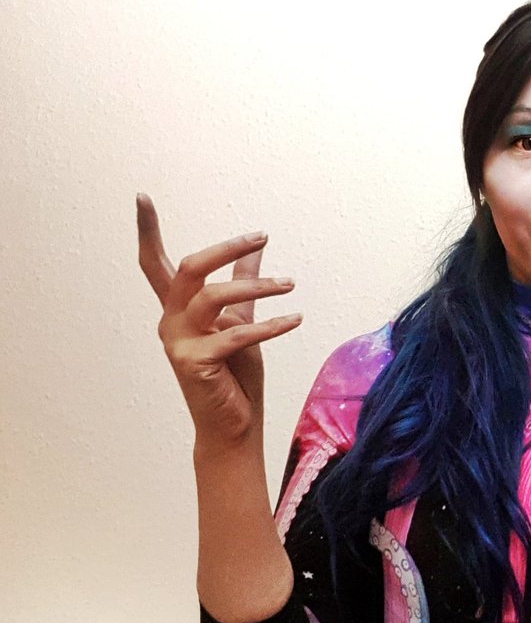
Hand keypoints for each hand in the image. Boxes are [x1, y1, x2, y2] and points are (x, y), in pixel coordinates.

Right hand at [136, 193, 301, 446]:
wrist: (234, 425)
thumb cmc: (235, 376)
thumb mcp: (241, 320)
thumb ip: (243, 284)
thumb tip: (256, 247)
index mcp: (177, 310)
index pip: (154, 264)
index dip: (147, 230)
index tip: (142, 197)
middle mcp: (171, 322)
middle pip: (188, 269)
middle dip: (224, 249)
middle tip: (260, 237)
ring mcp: (180, 343)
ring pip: (213, 297)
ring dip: (257, 286)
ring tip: (290, 285)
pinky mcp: (196, 362)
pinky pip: (237, 334)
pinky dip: (270, 325)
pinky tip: (295, 319)